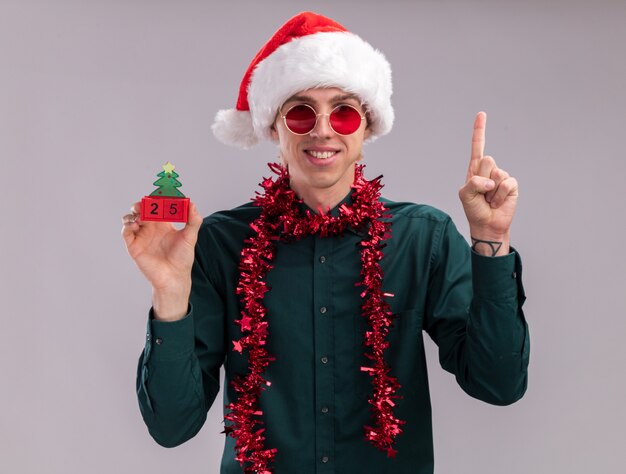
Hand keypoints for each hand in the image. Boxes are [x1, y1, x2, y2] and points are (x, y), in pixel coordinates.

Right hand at [121, 201, 202, 319]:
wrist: (174, 277)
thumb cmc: (183, 259)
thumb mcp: (190, 237)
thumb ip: (193, 220)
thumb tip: (192, 203)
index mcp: (164, 224)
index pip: (157, 206)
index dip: (156, 199)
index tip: (160, 195)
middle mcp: (151, 228)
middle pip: (141, 210)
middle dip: (141, 203)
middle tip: (145, 203)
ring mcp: (142, 236)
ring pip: (130, 218)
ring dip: (133, 213)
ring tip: (141, 216)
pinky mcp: (134, 246)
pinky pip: (126, 231)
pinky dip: (127, 225)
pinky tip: (136, 225)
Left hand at [458, 112, 517, 254]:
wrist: (487, 224)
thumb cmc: (474, 209)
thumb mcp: (465, 195)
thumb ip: (473, 183)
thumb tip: (491, 181)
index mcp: (475, 169)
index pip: (478, 146)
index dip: (479, 130)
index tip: (481, 114)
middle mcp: (489, 170)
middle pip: (487, 160)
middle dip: (481, 178)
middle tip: (481, 192)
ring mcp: (501, 176)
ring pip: (496, 174)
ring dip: (489, 191)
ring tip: (488, 199)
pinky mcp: (511, 185)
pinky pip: (506, 184)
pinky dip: (499, 196)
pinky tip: (497, 202)